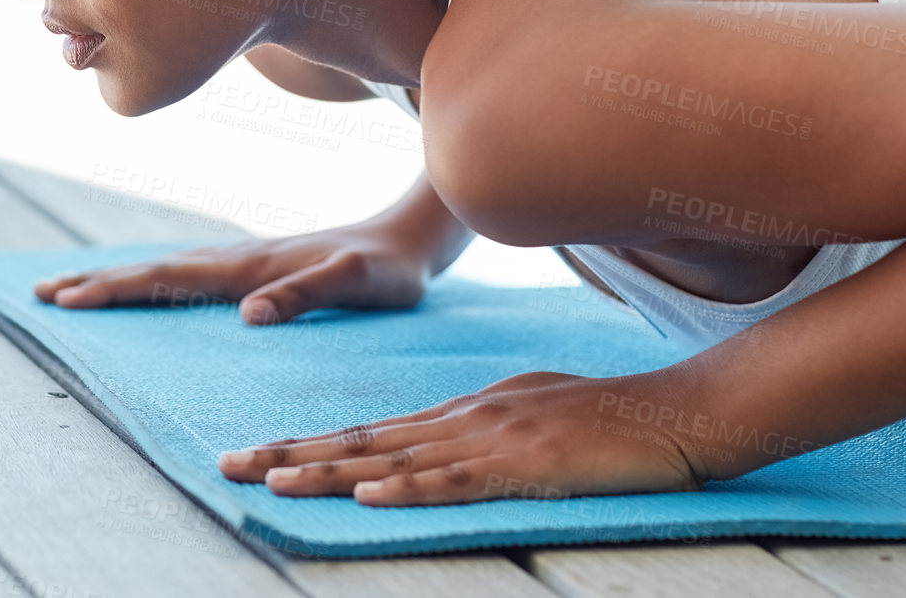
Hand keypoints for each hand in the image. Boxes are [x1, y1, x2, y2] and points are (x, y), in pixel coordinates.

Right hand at [32, 222, 433, 325]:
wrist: (416, 234)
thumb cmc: (391, 269)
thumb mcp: (358, 285)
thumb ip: (307, 295)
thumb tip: (247, 315)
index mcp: (254, 266)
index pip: (170, 277)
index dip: (118, 288)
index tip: (68, 297)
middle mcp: (243, 259)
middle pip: (156, 268)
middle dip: (100, 281)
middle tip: (43, 293)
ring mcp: (250, 260)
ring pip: (170, 267)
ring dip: (121, 277)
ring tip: (75, 286)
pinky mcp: (262, 266)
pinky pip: (193, 272)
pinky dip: (157, 277)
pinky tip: (148, 284)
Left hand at [217, 371, 705, 505]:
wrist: (676, 409)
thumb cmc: (610, 416)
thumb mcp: (532, 412)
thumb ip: (484, 426)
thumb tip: (444, 446)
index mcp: (464, 411)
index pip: (372, 431)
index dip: (312, 443)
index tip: (261, 452)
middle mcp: (465, 419)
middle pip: (364, 441)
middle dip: (293, 453)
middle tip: (230, 463)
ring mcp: (493, 439)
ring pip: (396, 459)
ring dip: (332, 472)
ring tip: (276, 482)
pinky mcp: (527, 464)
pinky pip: (459, 480)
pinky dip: (411, 488)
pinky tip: (373, 495)